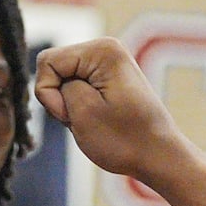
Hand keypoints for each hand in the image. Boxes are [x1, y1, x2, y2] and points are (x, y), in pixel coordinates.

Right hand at [34, 38, 185, 182]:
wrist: (158, 157)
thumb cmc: (124, 140)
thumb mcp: (80, 111)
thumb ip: (57, 84)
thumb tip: (55, 76)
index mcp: (101, 50)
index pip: (47, 62)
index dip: (50, 94)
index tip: (74, 114)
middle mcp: (106, 49)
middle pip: (55, 69)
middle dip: (60, 99)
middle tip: (86, 120)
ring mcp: (108, 63)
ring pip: (63, 82)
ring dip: (70, 106)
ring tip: (94, 121)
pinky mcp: (108, 78)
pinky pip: (76, 89)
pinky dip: (79, 108)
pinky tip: (98, 119)